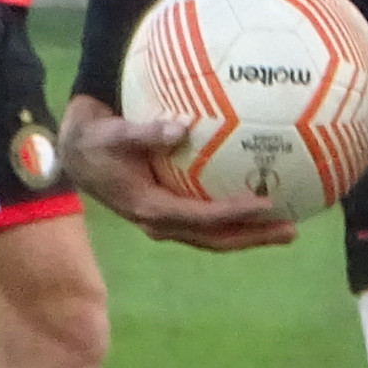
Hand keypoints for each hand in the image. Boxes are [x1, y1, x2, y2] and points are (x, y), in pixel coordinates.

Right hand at [58, 95, 298, 251]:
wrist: (76, 153)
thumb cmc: (95, 140)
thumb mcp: (111, 133)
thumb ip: (144, 133)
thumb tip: (182, 129)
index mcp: (149, 208)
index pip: (201, 217)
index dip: (234, 213)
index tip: (265, 203)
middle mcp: (161, 222)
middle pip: (216, 238)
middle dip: (254, 236)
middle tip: (291, 229)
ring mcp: (167, 222)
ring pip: (216, 236)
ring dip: (251, 234)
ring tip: (288, 225)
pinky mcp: (172, 213)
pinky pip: (209, 221)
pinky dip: (236, 218)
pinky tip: (262, 204)